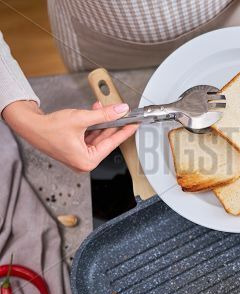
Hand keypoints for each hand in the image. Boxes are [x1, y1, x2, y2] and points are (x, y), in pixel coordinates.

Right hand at [3, 100, 137, 171]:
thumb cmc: (50, 128)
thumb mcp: (82, 119)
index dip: (125, 132)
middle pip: (105, 140)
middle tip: (124, 115)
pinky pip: (90, 137)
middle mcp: (84, 162)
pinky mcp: (76, 150)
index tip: (134, 125)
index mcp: (87, 161)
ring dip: (102, 122)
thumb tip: (120, 111)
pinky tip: (97, 113)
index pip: (112, 143)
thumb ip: (104, 115)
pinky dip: (94, 126)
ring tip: (108, 110)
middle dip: (113, 124)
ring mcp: (80, 156)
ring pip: (98, 137)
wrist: (31, 126)